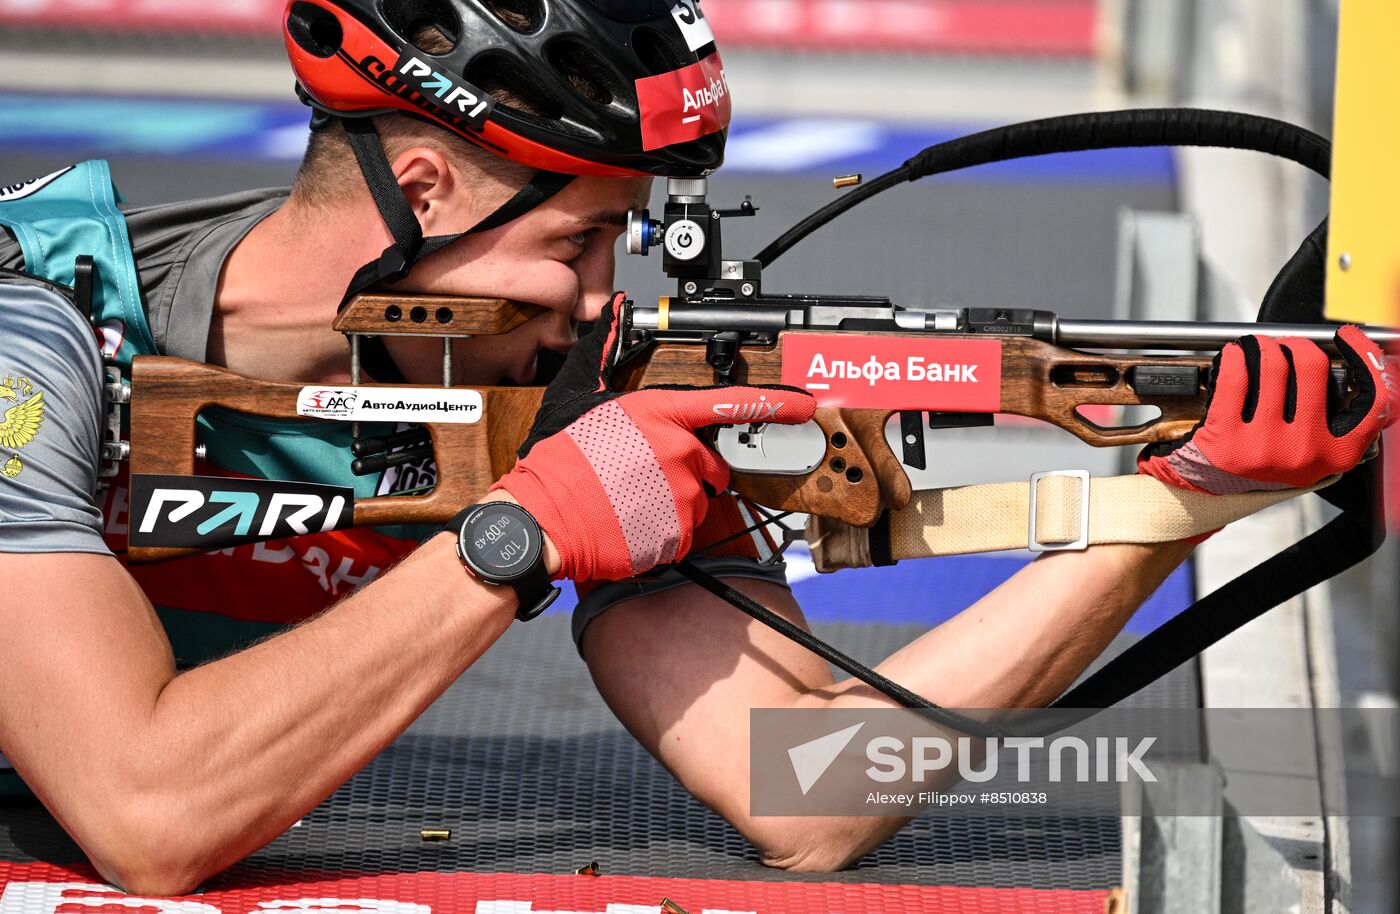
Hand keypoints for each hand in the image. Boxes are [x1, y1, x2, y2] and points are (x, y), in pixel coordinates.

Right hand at [493, 294, 815, 581]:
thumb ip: (604, 351)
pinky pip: (682, 531)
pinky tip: (628, 520)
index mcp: (660, 414)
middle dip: (685, 468)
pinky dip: (661, 530)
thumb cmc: (557, 461)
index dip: (774, 403)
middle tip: (639, 474)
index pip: (730, 404)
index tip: (804, 405)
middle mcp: (678, 452)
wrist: (541, 521)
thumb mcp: (577, 395)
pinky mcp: (675, 533)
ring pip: (696, 498)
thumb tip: (614, 312)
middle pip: (710, 461)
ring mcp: (680, 495)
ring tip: (627, 498)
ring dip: (671, 500)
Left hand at [1138, 326, 1393, 495]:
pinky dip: (1234, 358)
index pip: (1374, 400)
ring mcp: (1265, 445)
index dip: (1368, 359)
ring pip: (1273, 367)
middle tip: (1284, 345)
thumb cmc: (1261, 466)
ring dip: (1262, 347)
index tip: (1349, 337)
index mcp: (1337, 454)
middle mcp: (1305, 452)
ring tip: (1256, 348)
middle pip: (1312, 369)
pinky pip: (1235, 377)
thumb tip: (1341, 362)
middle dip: (1296, 345)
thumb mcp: (1311, 452)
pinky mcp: (1227, 437)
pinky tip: (1233, 356)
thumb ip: (1332, 418)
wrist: (1209, 494)